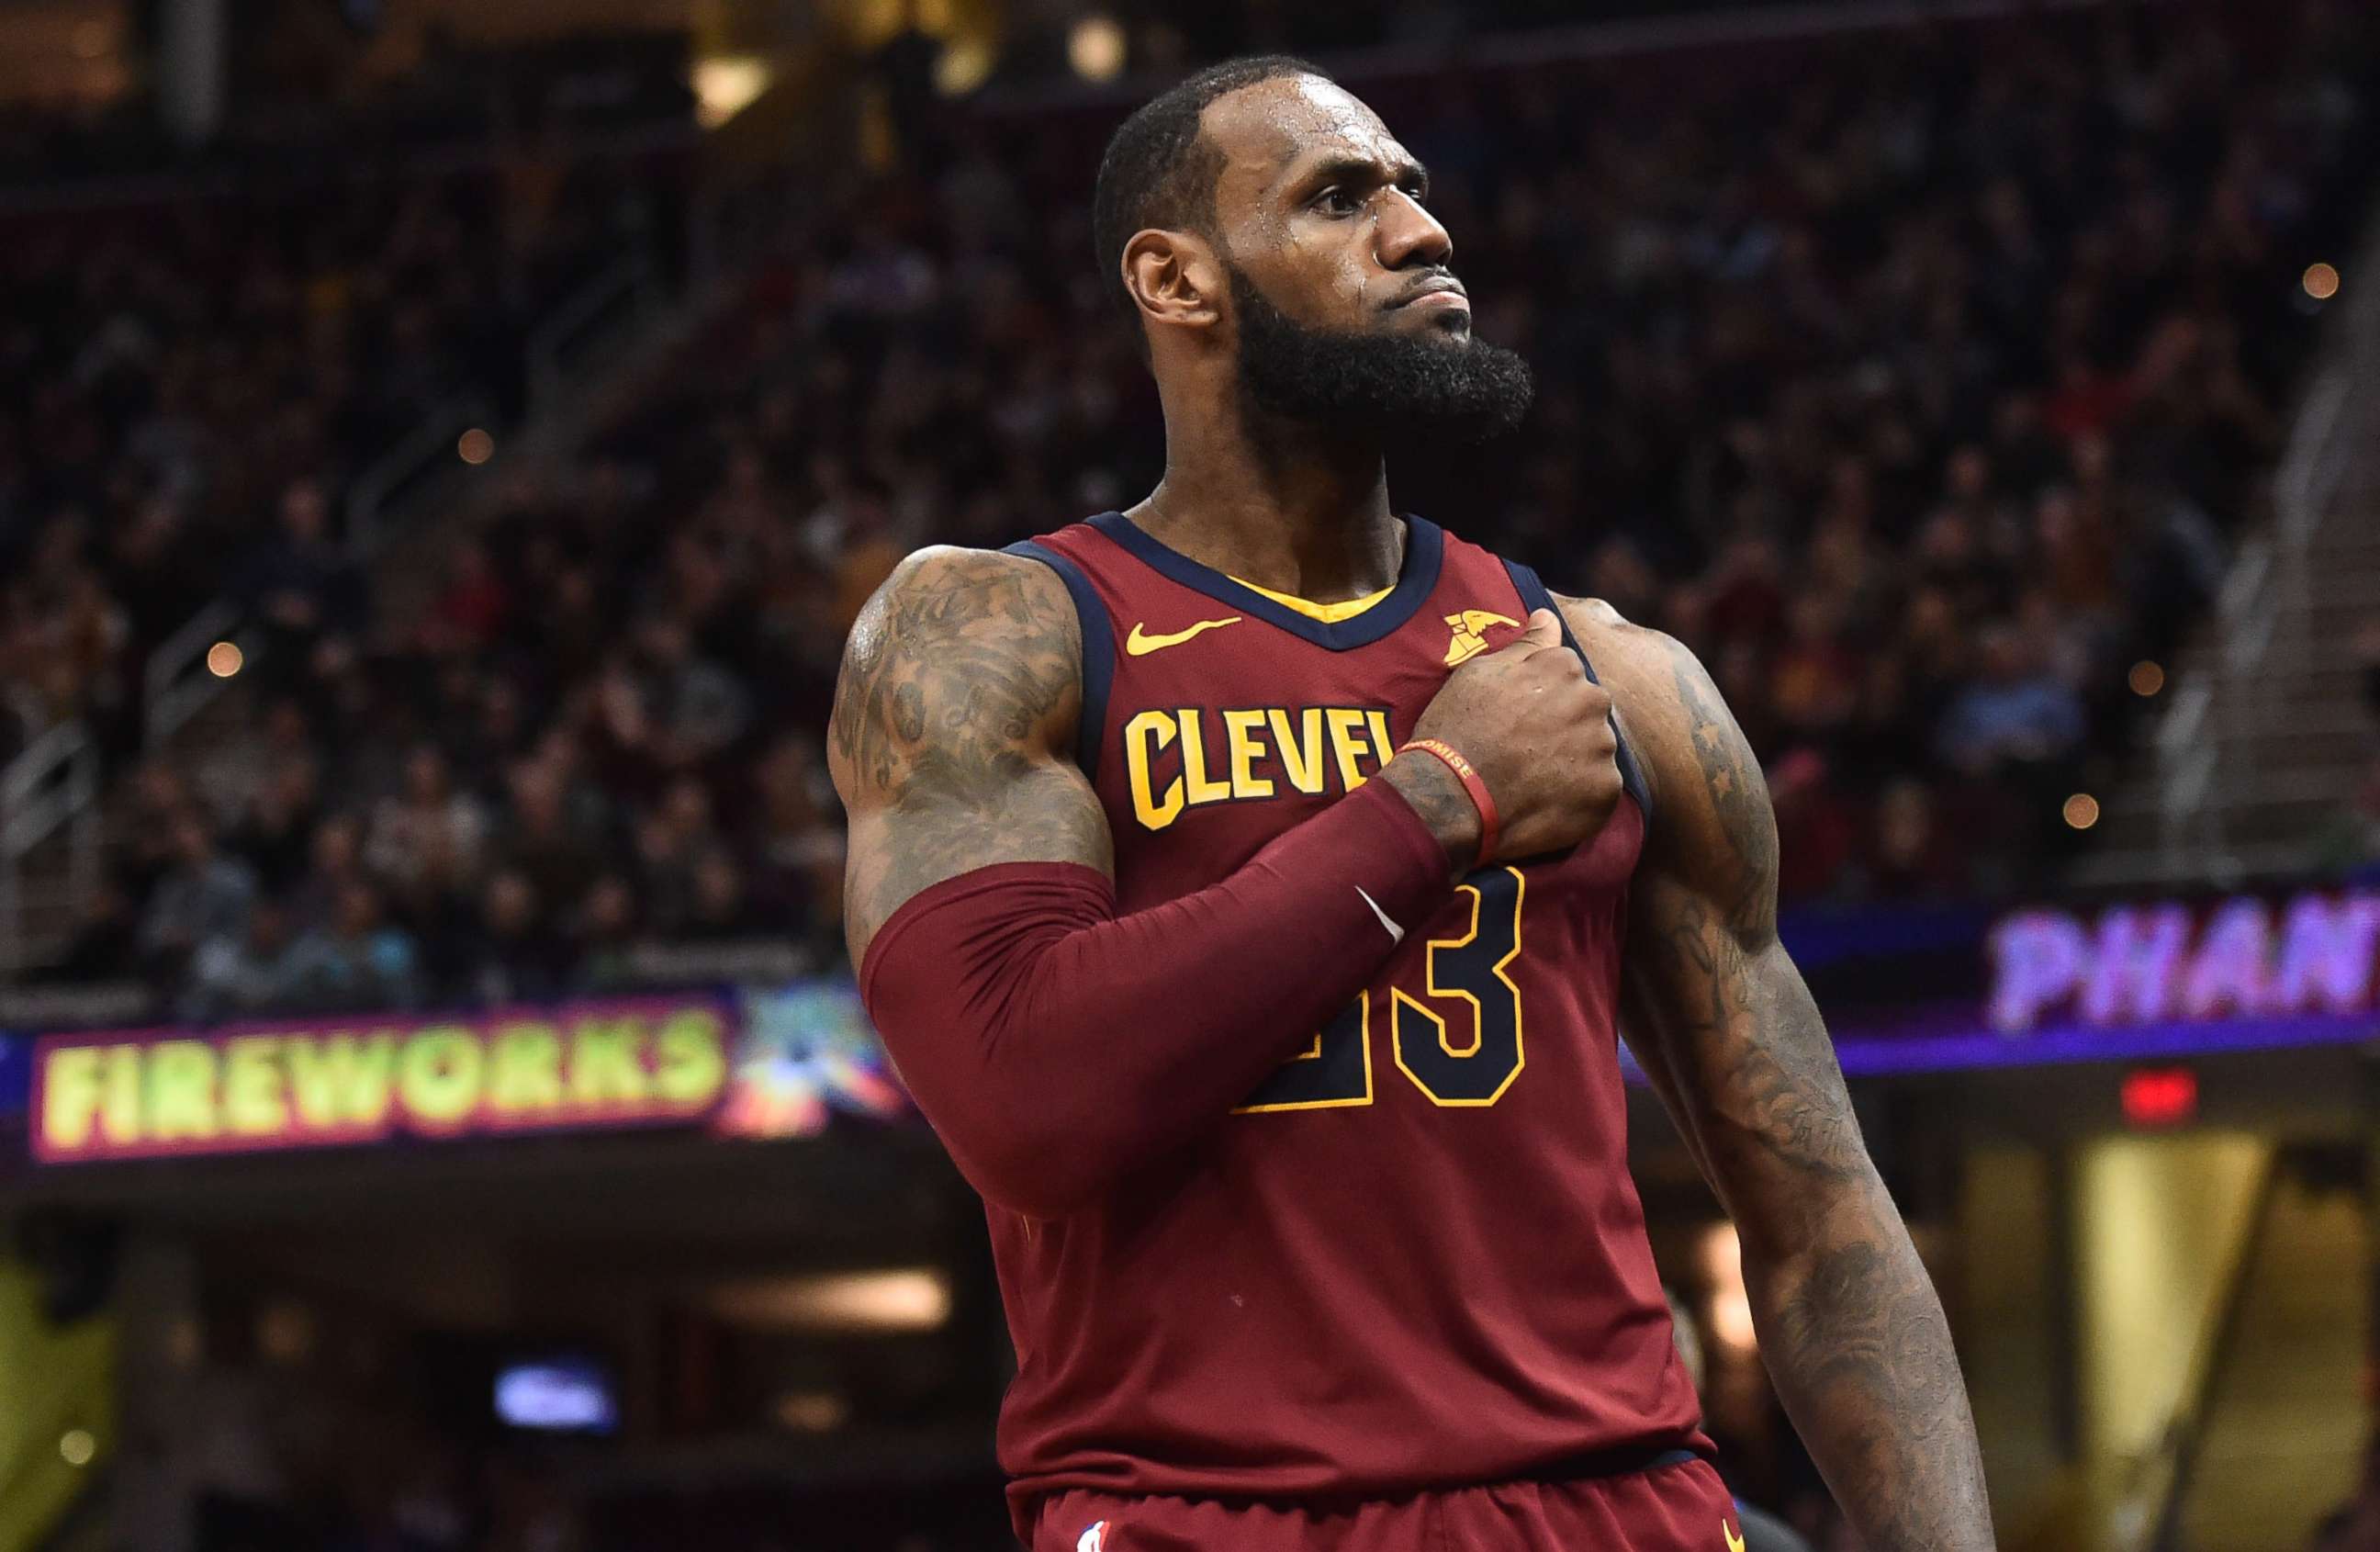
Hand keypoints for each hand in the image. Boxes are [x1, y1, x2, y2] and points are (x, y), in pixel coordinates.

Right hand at [1383, 608, 1621, 867]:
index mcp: (1565, 667)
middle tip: (1526, 750)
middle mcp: (1592, 701)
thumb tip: (1548, 616)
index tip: (1517, 719)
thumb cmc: (1458, 728)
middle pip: (1587, 711)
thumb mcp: (1480, 672)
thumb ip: (1526, 645)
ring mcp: (1602, 747)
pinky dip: (1578, 795)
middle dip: (1564, 726)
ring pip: (1595, 749)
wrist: (1450, 795)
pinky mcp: (1605, 790)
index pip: (1568, 676)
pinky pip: (1599, 788)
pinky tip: (1545, 800)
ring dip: (1574, 761)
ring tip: (1533, 779)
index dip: (1540, 699)